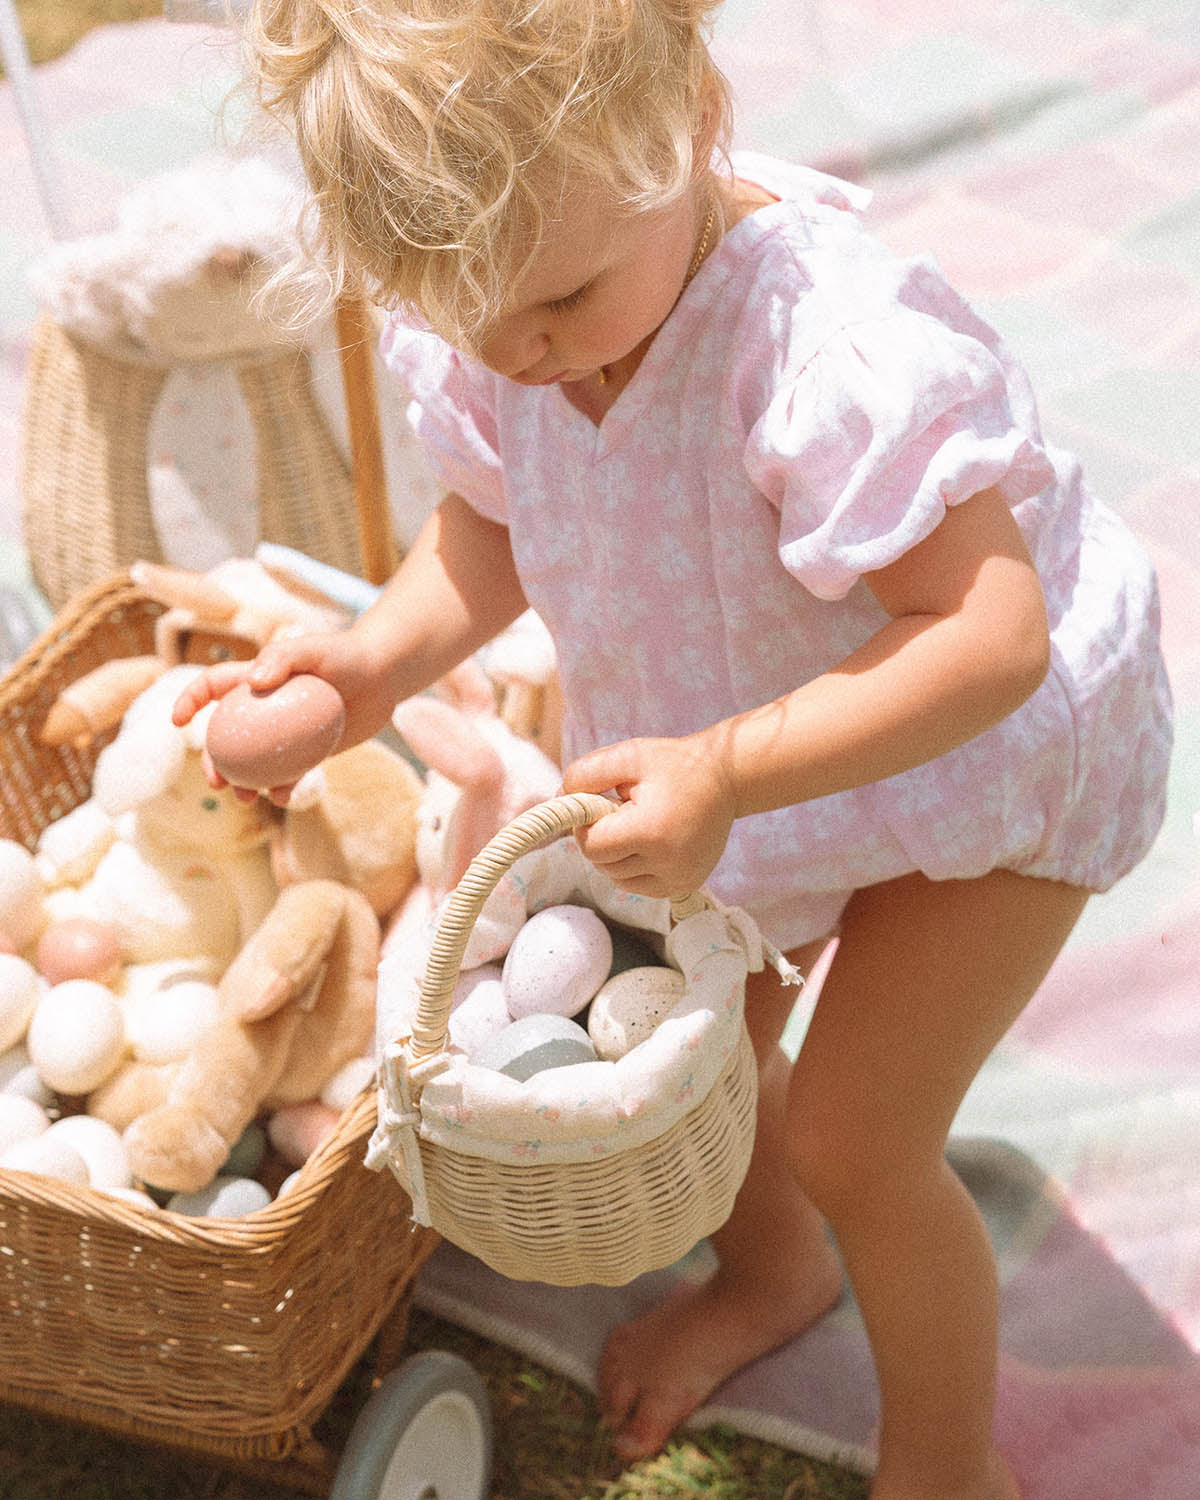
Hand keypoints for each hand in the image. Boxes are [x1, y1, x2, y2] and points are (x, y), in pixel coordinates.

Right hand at [171, 626, 388, 803]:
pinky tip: (283, 796)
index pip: (213, 686)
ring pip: (253, 763)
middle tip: (217, 780)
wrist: (384, 676)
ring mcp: (285, 734)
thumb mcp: (315, 649)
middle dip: (213, 762)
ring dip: (243, 783)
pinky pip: (289, 775)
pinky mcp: (309, 752)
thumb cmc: (346, 654)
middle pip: (226, 737)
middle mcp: (264, 709)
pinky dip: (282, 788)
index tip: (177, 721)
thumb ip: (283, 658)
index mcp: (255, 679)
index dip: (190, 701)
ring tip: (246, 798)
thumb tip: (253, 682)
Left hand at [561, 729, 734, 898]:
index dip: (586, 824)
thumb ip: (585, 774)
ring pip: (618, 878)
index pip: (591, 846)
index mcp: (651, 831)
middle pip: (602, 864)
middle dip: (603, 838)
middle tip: (625, 809)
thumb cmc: (675, 764)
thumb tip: (559, 800)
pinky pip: (639, 885)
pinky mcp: (685, 885)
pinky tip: (652, 840)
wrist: (728, 779)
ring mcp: (680, 878)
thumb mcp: (628, 755)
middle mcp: (668, 863)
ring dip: (617, 855)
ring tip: (640, 823)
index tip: (601, 803)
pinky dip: (635, 866)